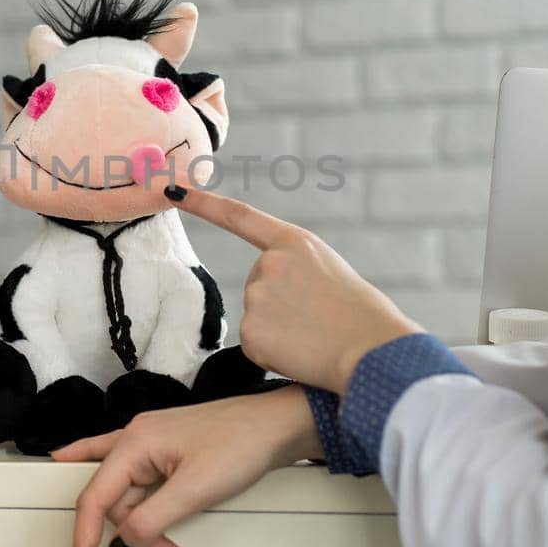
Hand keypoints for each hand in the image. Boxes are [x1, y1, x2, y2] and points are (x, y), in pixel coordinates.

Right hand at [54, 385, 321, 546]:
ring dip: (148, 531)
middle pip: (115, 502)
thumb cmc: (243, 441)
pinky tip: (95, 491)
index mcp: (134, 442)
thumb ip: (151, 520)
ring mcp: (150, 444)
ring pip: (129, 498)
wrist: (277, 425)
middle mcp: (135, 439)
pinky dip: (126, 502)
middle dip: (137, 538)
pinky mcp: (165, 452)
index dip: (85, 541)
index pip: (94, 498)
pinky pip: (133, 481)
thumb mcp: (194, 489)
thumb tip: (120, 545)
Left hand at [167, 186, 422, 391]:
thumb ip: (298, 273)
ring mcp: (257, 296)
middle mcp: (269, 263)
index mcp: (295, 242)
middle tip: (317, 321)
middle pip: (257, 285)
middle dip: (280, 306)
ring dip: (280, 332)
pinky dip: (274, 355)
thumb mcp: (332, 275)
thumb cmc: (364, 318)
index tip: (174, 191)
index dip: (204, 204)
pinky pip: (255, 347)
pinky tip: (301, 353)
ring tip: (315, 337)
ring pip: (257, 319)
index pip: (239, 217)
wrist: (373, 351)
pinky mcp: (250, 332)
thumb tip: (281, 298)